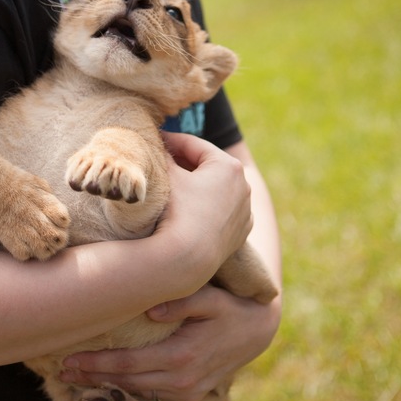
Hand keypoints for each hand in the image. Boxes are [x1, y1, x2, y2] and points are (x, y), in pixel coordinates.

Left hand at [59, 283, 280, 400]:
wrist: (259, 330)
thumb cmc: (230, 306)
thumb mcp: (211, 297)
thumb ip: (183, 301)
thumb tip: (150, 310)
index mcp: (182, 355)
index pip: (128, 364)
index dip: (97, 364)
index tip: (69, 361)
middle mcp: (182, 379)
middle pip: (126, 382)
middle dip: (93, 377)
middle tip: (62, 371)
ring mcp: (187, 390)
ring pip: (137, 391)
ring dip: (106, 384)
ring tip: (77, 377)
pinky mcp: (191, 393)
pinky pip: (152, 393)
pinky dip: (127, 388)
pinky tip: (108, 381)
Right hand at [157, 132, 253, 281]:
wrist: (188, 259)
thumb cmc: (177, 211)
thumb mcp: (166, 176)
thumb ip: (162, 156)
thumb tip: (156, 145)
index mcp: (228, 165)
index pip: (194, 145)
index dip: (171, 141)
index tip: (156, 142)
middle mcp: (244, 185)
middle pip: (208, 166)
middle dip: (185, 163)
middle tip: (162, 163)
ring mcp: (245, 210)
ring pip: (217, 189)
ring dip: (198, 186)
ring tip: (175, 187)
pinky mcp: (242, 231)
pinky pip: (223, 211)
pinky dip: (209, 207)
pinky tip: (192, 211)